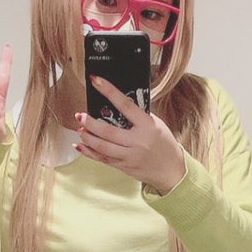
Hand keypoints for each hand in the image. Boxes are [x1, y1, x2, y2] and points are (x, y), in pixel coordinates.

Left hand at [75, 75, 186, 193]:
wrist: (171, 170)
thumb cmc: (164, 144)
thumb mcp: (156, 124)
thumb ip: (138, 116)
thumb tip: (118, 105)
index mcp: (147, 126)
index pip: (125, 105)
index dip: (109, 91)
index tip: (96, 81)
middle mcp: (137, 142)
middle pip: (108, 132)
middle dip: (90, 123)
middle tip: (81, 115)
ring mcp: (129, 156)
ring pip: (102, 147)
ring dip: (88, 137)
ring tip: (80, 129)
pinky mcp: (124, 166)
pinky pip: (103, 159)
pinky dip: (89, 152)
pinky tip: (81, 145)